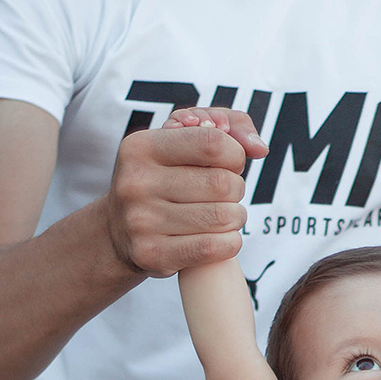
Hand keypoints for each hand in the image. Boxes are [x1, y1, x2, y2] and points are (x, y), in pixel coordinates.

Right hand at [106, 106, 267, 276]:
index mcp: (141, 146)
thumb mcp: (184, 139)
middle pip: (222, 183)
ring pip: (222, 217)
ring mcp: (140, 221)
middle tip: (226, 194)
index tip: (229, 164)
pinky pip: (213, 248)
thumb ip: (228, 125)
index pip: (212, 142)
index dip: (235, 154)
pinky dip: (230, 243)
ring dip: (236, 217)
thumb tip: (260, 148)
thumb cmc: (164, 178)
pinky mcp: (151, 255)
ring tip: (224, 215)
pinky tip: (222, 238)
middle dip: (236, 189)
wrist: (121, 231)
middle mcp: (135, 182)